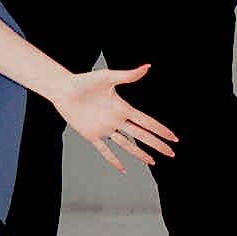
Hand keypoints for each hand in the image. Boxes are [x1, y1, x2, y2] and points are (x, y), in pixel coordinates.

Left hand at [51, 64, 174, 172]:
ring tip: (153, 162)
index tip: (174, 137)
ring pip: (127, 145)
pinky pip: (105, 150)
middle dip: (157, 144)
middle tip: (172, 153)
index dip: (160, 130)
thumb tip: (147, 66)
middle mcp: (116, 120)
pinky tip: (123, 169)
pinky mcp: (91, 135)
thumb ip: (128, 75)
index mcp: (122, 108)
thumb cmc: (84, 81)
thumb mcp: (108, 77)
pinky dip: (114, 160)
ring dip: (140, 154)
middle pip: (141, 135)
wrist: (63, 89)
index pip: (147, 122)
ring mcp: (105, 129)